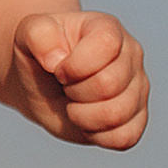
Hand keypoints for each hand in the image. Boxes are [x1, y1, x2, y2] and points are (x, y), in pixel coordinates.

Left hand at [11, 11, 148, 150]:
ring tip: (74, 104)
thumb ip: (38, 34)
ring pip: (117, 114)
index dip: (74, 65)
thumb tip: (56, 60)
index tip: (58, 68)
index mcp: (108, 29)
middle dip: (74, 92)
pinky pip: (124, 138)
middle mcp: (131, 55)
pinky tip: (86, 122)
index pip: (106, 45)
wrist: (44, 82)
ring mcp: (138, 88)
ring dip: (82, 116)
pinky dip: (96, 136)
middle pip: (109, 84)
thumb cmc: (41, 54)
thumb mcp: (29, 34)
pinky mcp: (137, 119)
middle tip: (66, 86)